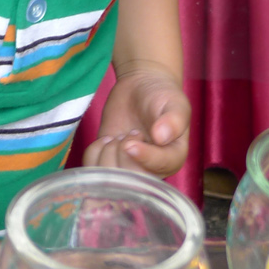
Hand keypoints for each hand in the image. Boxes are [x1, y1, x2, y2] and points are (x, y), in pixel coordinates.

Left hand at [82, 62, 189, 177]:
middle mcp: (151, 171)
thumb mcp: (175, 104)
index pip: (157, 169)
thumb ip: (172, 120)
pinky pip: (94, 169)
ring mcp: (128, 169)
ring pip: (110, 179)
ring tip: (119, 136)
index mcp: (172, 160)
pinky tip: (105, 139)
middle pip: (132, 181)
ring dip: (108, 153)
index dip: (143, 158)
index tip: (131, 143)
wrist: (140, 88)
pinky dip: (94, 153)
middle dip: (123, 153)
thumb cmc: (161, 96)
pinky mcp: (108, 162)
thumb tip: (162, 137)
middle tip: (131, 132)